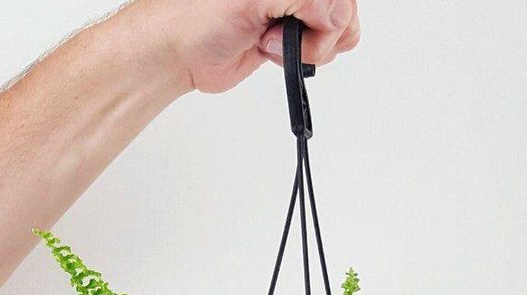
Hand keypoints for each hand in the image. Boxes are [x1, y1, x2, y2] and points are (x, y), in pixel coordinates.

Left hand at [141, 0, 360, 94]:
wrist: (182, 53)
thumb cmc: (201, 19)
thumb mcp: (253, 0)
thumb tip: (337, 16)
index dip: (326, 11)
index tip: (298, 20)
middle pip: (344, 10)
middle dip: (318, 31)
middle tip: (276, 30)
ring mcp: (297, 8)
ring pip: (340, 31)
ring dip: (310, 47)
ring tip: (271, 39)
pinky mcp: (294, 35)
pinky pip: (325, 49)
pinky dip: (305, 57)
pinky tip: (275, 49)